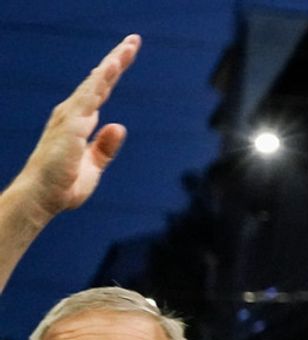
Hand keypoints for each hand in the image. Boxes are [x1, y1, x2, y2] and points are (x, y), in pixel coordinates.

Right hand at [9, 34, 138, 224]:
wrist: (41, 198)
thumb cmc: (63, 185)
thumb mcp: (93, 165)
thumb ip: (105, 147)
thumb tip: (119, 125)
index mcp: (79, 121)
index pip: (100, 91)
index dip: (113, 73)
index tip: (126, 54)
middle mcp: (73, 114)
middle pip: (99, 81)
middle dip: (116, 60)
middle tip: (133, 40)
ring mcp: (70, 118)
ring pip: (94, 85)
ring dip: (111, 66)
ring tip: (127, 48)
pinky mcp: (70, 126)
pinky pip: (88, 99)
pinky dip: (99, 82)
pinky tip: (110, 68)